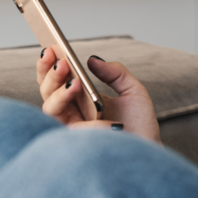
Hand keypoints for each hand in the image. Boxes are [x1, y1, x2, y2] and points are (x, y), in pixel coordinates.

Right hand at [37, 46, 160, 143]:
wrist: (149, 150)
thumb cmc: (141, 125)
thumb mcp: (133, 91)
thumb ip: (114, 73)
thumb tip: (91, 59)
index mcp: (83, 100)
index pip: (60, 81)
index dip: (51, 65)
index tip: (52, 47)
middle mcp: (73, 113)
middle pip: (47, 92)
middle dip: (48, 73)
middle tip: (57, 57)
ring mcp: (72, 127)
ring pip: (49, 107)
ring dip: (56, 89)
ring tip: (70, 74)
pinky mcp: (75, 141)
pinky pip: (63, 123)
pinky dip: (69, 105)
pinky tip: (79, 92)